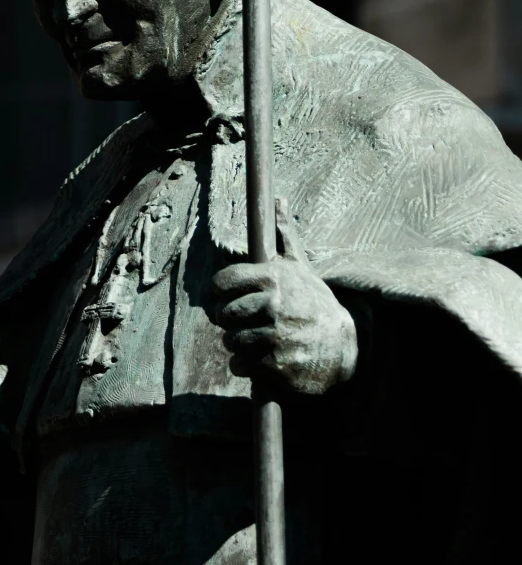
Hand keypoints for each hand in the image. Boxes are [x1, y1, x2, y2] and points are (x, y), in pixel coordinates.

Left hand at [212, 199, 358, 397]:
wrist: (344, 347)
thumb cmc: (316, 304)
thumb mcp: (300, 268)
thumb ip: (284, 235)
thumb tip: (279, 199)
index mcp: (273, 279)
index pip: (222, 282)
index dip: (219, 292)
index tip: (226, 299)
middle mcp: (274, 305)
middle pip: (223, 314)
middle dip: (229, 321)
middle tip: (244, 323)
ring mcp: (276, 336)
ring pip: (231, 341)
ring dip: (238, 344)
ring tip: (255, 341)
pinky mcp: (277, 365)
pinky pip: (241, 365)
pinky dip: (245, 366)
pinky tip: (261, 360)